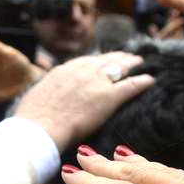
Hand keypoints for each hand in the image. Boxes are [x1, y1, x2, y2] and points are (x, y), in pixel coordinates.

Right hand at [14, 52, 153, 152]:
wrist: (40, 127)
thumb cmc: (33, 118)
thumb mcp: (37, 96)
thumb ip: (49, 92)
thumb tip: (46, 96)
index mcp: (64, 70)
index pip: (86, 61)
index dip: (98, 61)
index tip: (103, 60)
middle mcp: (82, 71)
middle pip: (105, 60)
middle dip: (117, 57)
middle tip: (127, 56)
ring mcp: (97, 82)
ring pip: (120, 68)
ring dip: (131, 64)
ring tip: (140, 62)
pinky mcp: (109, 97)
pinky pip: (131, 85)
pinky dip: (142, 82)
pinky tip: (150, 80)